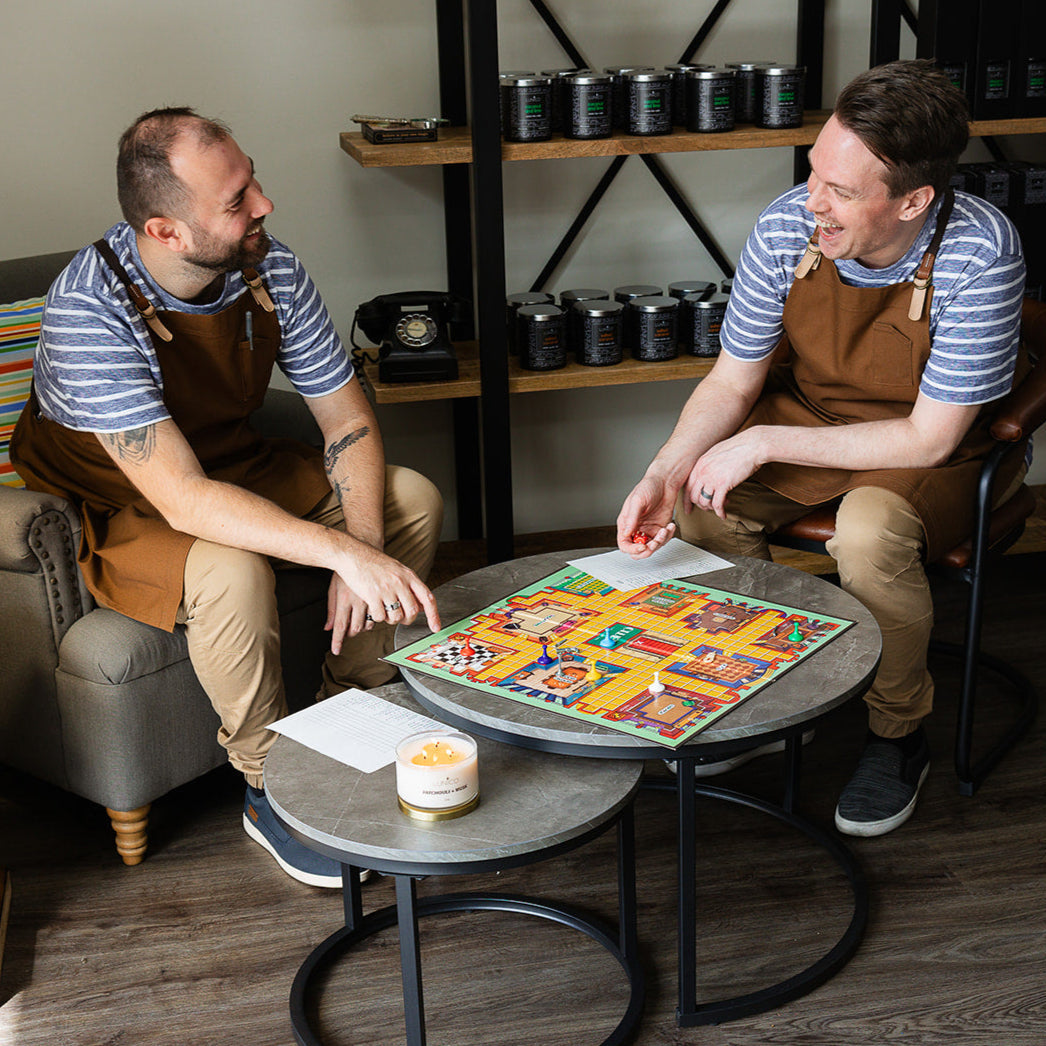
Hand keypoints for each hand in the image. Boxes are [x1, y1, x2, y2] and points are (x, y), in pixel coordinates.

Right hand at [325, 545, 440, 654]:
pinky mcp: (372, 596)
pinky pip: (380, 616)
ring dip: (391, 619)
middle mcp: (400, 582)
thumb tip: (422, 606)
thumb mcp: (398, 570)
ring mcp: (386, 589)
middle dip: (407, 619)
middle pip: (412, 611)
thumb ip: (411, 586)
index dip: (433, 615)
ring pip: (396, 617)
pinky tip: (374, 607)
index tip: (436, 627)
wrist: (354, 554)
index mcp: (409, 575)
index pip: (427, 598)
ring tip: (384, 610)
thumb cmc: (375, 562)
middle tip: (400, 618)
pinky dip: (378, 617)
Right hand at [616, 475, 677, 558]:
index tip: (642, 546)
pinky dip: (668, 536)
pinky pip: (663, 540)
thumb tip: (627, 533)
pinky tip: (670, 526)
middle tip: (654, 543)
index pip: (624, 544)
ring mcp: (649, 529)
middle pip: (637, 550)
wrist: (665, 482)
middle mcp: (637, 528)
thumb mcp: (637, 501)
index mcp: (626, 523)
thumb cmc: (648, 486)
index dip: (632, 549)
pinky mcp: (660, 528)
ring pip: (652, 547)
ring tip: (664, 529)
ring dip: (660, 542)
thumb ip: (631, 518)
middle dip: (647, 550)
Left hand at [686, 429, 762, 518]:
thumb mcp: (717, 453)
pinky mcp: (723, 484)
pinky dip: (719, 512)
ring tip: (720, 507)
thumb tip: (708, 476)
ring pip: (704, 502)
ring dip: (711, 508)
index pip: (687, 487)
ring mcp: (712, 478)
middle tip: (708, 508)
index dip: (686, 500)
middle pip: (693, 496)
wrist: (752, 445)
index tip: (688, 508)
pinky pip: (717, 504)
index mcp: (700, 464)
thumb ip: (709, 465)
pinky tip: (723, 514)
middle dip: (700, 506)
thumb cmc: (739, 447)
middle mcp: (702, 472)